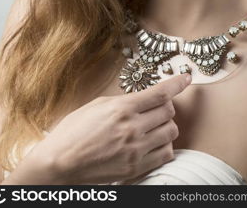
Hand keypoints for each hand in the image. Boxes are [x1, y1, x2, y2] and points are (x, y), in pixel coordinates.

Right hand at [34, 73, 190, 183]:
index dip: (177, 83)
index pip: (160, 93)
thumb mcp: (97, 105)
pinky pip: (165, 154)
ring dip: (165, 126)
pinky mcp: (136, 168)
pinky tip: (152, 143)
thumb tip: (144, 99)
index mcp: (122, 108)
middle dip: (166, 106)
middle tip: (155, 108)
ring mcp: (136, 150)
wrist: (60, 163)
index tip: (186, 78)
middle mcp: (132, 128)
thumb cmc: (72, 132)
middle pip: (169, 111)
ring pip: (171, 132)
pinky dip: (164, 146)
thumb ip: (124, 101)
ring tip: (151, 126)